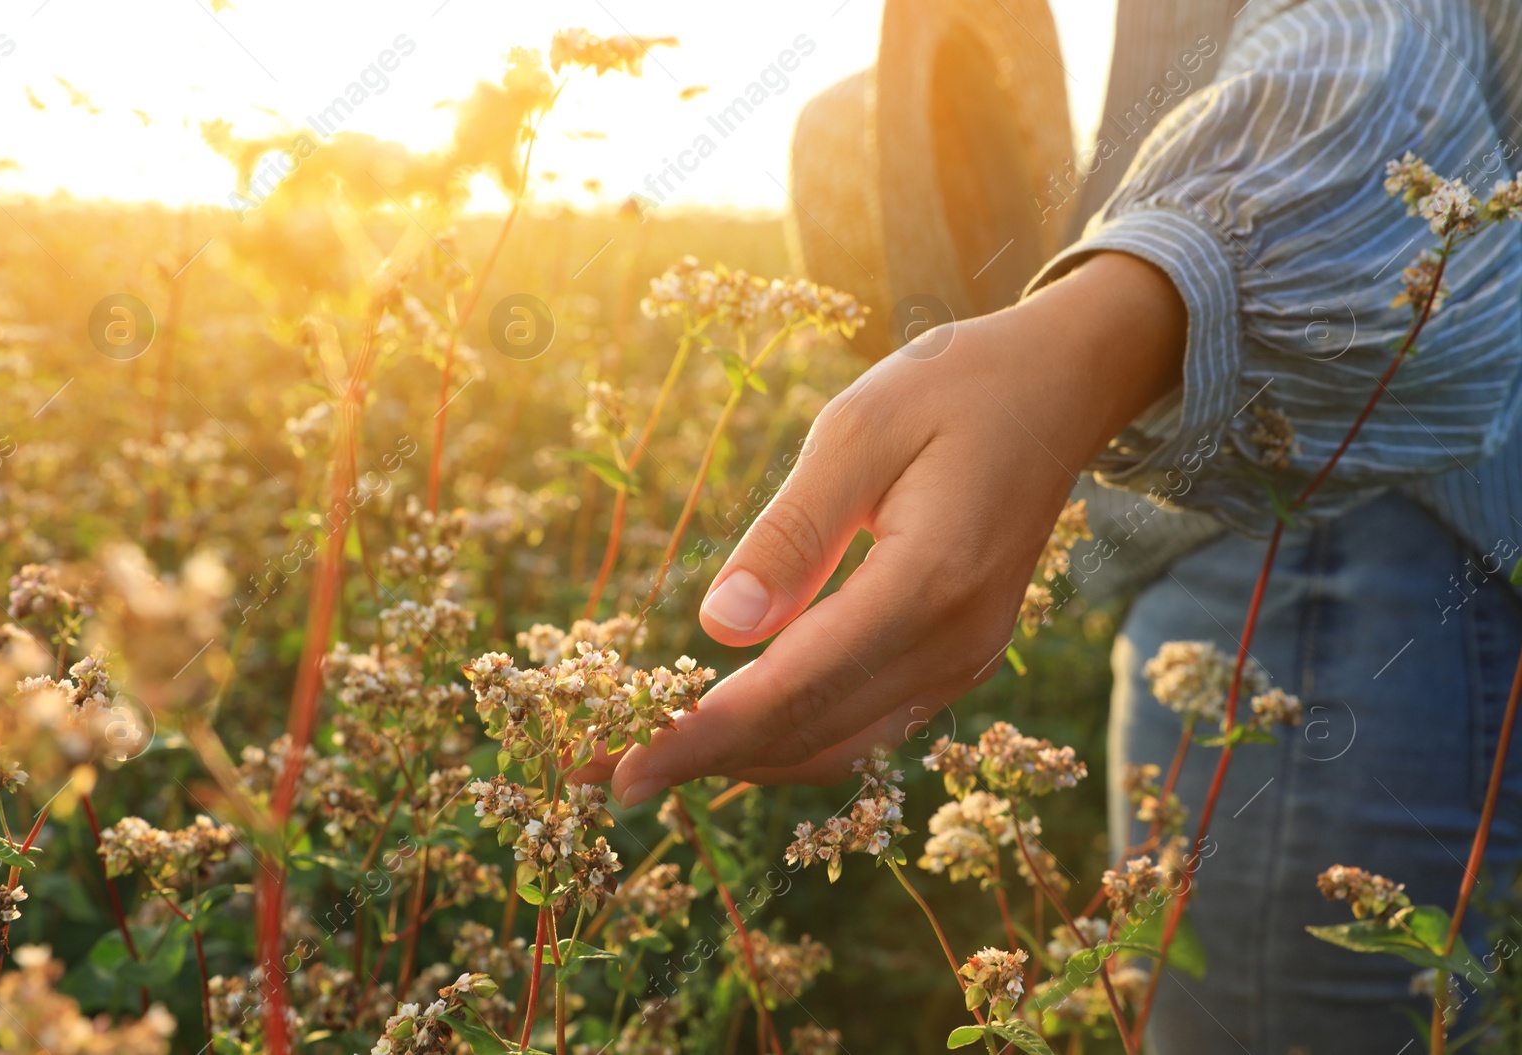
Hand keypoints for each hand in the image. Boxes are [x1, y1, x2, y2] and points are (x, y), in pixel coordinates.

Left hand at [587, 252, 1186, 804]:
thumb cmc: (952, 388)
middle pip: (808, 734)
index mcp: (926, 583)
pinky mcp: (959, 659)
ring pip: (837, 746)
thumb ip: (790, 534)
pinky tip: (733, 725)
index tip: (615, 770)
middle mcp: (953, 644)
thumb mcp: (857, 430)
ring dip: (741, 759)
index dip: (698, 738)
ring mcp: (964, 661)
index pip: (791, 689)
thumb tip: (718, 629)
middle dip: (698, 759)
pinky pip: (866, 725)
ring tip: (650, 754)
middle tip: (599, 769)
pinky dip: (792, 736)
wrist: (1060, 389)